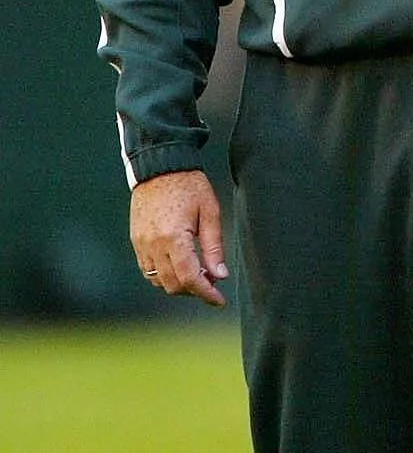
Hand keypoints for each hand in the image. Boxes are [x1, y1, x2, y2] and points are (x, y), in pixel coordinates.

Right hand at [130, 169, 228, 307]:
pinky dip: (165, 275)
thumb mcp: (210, 212)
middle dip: (194, 290)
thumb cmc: (190, 185)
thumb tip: (220, 275)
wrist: (160, 167)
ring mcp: (141, 245)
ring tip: (200, 272)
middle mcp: (153, 245)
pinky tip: (181, 265)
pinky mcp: (136, 241)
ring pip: (158, 281)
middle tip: (213, 282)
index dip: (206, 293)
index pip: (189, 278)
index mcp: (173, 238)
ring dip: (179, 284)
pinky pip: (148, 270)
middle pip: (173, 285)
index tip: (219, 300)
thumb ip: (214, 246)